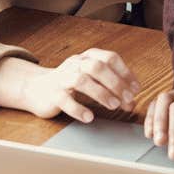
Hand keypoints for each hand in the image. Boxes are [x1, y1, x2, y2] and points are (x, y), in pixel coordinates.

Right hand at [22, 49, 140, 120]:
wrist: (37, 88)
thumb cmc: (71, 84)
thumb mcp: (92, 81)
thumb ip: (112, 89)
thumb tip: (132, 102)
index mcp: (88, 57)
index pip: (110, 58)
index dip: (125, 73)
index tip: (136, 89)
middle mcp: (75, 63)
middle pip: (97, 66)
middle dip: (115, 83)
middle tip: (127, 99)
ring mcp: (62, 78)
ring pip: (81, 80)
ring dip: (100, 93)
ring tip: (113, 106)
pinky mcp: (52, 94)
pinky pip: (64, 99)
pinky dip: (78, 109)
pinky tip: (89, 117)